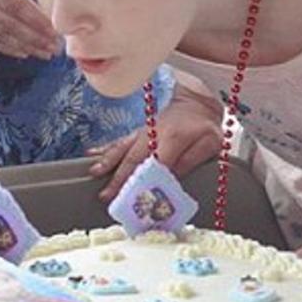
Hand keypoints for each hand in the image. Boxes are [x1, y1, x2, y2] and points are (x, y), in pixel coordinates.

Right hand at [88, 83, 221, 201]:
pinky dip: (105, 147)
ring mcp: (144, 133)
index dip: (145, 180)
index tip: (135, 197)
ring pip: (123, 147)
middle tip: (107, 195)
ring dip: (108, 162)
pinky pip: (120, 140)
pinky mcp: (138, 132)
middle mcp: (154, 134)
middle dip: (120, 178)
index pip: (156, 163)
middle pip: (134, 158)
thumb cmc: (204, 127)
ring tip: (95, 173)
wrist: (196, 103)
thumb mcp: (209, 144)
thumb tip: (172, 177)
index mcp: (173, 138)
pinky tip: (91, 154)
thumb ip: (191, 160)